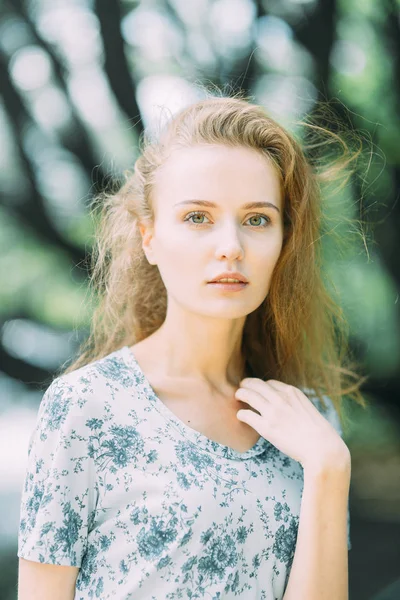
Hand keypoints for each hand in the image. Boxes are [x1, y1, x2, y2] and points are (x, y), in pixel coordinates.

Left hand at [235, 378, 349, 470]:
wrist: (322, 448)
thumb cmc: (318, 432)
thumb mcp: (307, 408)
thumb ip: (294, 403)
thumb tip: (285, 405)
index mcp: (292, 392)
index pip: (270, 383)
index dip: (261, 385)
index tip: (257, 389)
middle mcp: (281, 398)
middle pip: (256, 385)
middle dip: (246, 384)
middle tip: (241, 388)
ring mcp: (273, 412)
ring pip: (248, 396)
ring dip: (241, 395)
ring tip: (237, 397)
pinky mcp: (266, 428)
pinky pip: (246, 415)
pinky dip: (241, 414)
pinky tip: (241, 416)